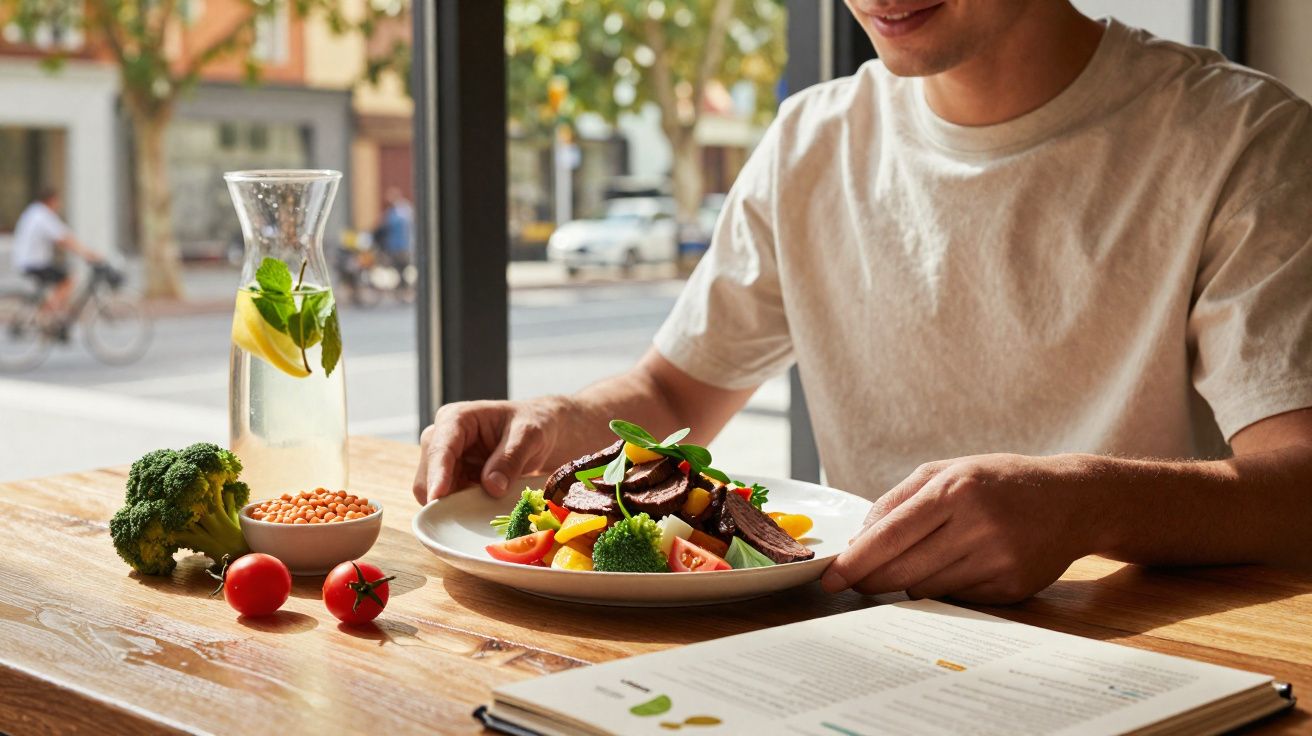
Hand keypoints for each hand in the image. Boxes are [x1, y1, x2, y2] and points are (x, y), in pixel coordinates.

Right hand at [412, 398, 563, 503]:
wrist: (540, 431)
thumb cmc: (533, 424)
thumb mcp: (529, 436)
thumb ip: (510, 458)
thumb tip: (492, 487)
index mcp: (456, 419)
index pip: (440, 448)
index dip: (437, 474)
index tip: (438, 497)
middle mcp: (441, 438)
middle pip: (428, 475)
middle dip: (445, 496)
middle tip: (472, 513)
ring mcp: (444, 460)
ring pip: (434, 492)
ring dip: (453, 505)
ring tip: (484, 506)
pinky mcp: (452, 479)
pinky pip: (447, 500)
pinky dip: (460, 508)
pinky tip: (481, 506)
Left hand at [821, 454, 1100, 603]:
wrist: (1072, 500)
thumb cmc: (999, 481)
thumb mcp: (948, 470)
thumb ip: (898, 500)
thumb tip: (858, 541)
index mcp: (956, 490)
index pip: (890, 534)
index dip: (855, 561)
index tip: (830, 578)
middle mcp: (977, 526)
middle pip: (902, 570)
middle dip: (869, 580)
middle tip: (852, 583)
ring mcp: (997, 560)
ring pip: (925, 588)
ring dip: (907, 581)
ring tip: (918, 560)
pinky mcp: (1012, 588)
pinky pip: (955, 598)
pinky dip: (943, 587)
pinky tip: (958, 566)